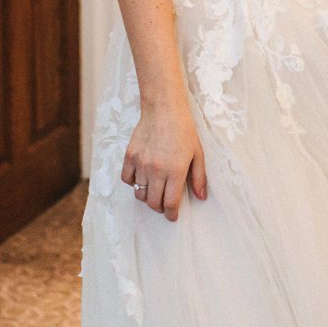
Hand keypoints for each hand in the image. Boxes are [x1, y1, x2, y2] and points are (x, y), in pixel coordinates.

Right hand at [121, 100, 207, 221]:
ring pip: (139, 193)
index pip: (170, 203)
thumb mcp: (198, 153)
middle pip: (153, 202)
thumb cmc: (184, 130)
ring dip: (147, 197)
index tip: (173, 216)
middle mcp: (156, 170)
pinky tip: (142, 179)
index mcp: (175, 170)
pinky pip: (127, 179)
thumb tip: (201, 197)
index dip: (171, 214)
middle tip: (164, 205)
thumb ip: (199, 177)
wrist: (164, 110)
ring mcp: (141, 163)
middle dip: (160, 208)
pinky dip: (133, 184)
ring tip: (154, 192)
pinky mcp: (129, 156)